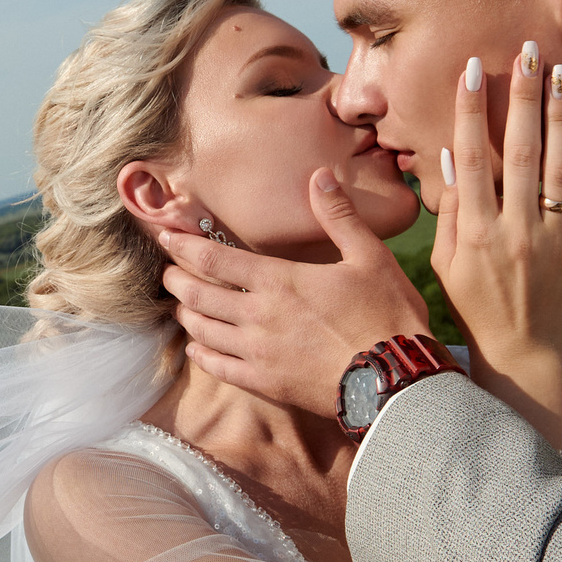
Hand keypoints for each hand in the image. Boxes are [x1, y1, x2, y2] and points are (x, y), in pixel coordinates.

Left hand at [161, 169, 431, 417]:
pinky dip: (201, 355)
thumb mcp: (369, 256)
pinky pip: (219, 368)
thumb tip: (319, 177)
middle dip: (176, 281)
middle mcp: (259, 316)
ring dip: (186, 315)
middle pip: (199, 295)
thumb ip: (339, 216)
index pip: (215, 259)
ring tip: (179, 305)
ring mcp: (259, 353)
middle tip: (167, 273)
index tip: (165, 236)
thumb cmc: (387, 315)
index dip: (184, 246)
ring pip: (203, 331)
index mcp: (279, 281)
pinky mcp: (266, 383)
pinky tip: (197, 348)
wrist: (395, 380)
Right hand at [430, 44, 561, 460]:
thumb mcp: (447, 264)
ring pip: (559, 164)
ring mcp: (556, 237)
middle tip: (525, 52)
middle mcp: (516, 230)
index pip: (471, 158)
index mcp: (476, 233)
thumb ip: (450, 209)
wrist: (526, 352)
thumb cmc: (477, 306)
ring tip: (559, 70)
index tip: (472, 69)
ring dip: (558, 113)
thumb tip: (450, 154)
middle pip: (519, 151)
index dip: (470, 110)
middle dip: (521, 97)